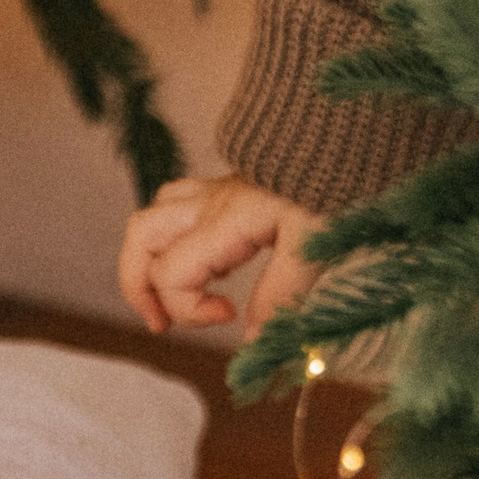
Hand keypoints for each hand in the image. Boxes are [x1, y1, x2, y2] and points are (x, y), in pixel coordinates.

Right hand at [117, 172, 323, 338]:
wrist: (341, 139)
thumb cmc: (333, 186)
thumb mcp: (313, 245)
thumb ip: (279, 293)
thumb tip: (250, 339)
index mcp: (223, 221)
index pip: (170, 274)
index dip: (189, 310)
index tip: (229, 316)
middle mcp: (208, 204)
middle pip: (139, 238)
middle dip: (137, 287)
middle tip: (162, 324)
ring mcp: (213, 192)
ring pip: (150, 218)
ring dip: (147, 261)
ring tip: (168, 299)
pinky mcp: (225, 188)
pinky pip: (175, 205)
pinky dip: (172, 237)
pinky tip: (202, 261)